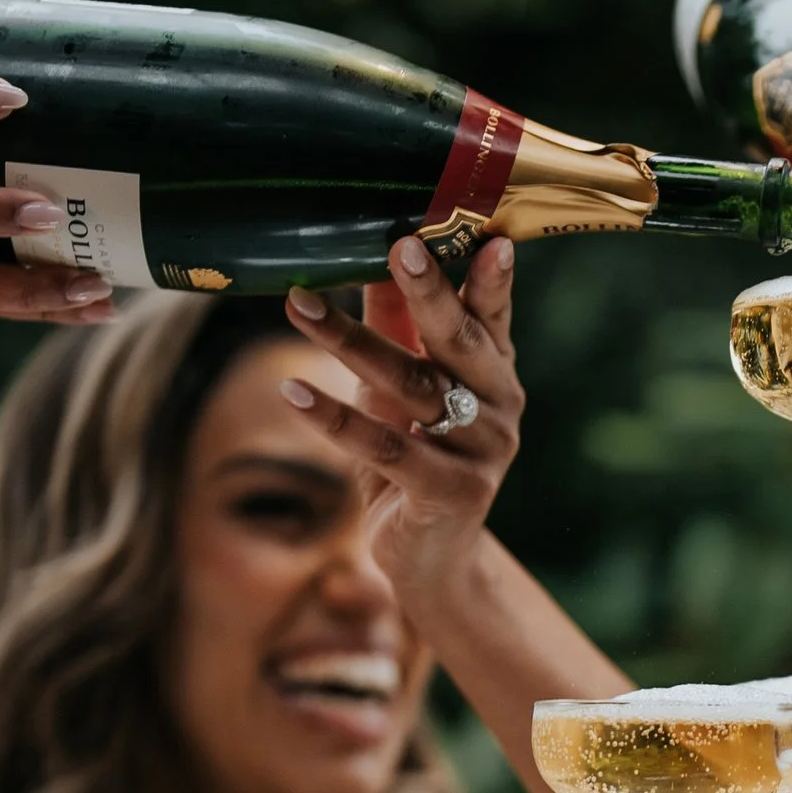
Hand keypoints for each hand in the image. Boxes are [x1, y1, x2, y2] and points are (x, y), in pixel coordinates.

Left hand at [279, 235, 524, 603]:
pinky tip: (292, 391)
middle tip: (402, 246)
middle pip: (458, 341)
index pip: (491, 316)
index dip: (490, 279)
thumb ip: (397, 326)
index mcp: (495, 375)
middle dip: (429, 291)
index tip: (487, 232)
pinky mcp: (451, 492)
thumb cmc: (415, 460)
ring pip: (413, 388)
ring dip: (351, 343)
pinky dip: (334, 419)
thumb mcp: (402, 390)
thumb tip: (380, 252)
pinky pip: (385, 448)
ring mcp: (482, 452)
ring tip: (299, 305)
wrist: (429, 560)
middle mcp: (500, 408)